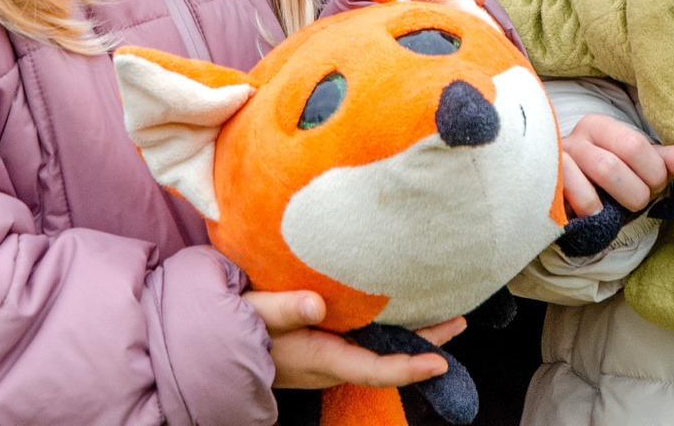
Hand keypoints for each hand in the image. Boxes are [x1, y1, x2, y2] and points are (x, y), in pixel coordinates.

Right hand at [250, 290, 466, 389]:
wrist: (214, 344)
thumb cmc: (236, 325)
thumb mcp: (255, 312)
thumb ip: (284, 307)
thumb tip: (318, 303)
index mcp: (321, 357)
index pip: (373, 369)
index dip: (409, 367)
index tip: (441, 362)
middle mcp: (331, 362)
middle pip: (387, 359)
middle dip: (426, 343)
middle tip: (459, 319)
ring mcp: (329, 356)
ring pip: (379, 349)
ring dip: (411, 333)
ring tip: (444, 313)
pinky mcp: (324, 346)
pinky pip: (365, 342)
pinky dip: (389, 328)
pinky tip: (400, 310)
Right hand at [557, 114, 673, 216]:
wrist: (561, 205)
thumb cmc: (604, 185)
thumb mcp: (638, 169)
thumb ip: (668, 163)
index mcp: (600, 127)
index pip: (638, 145)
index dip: (654, 174)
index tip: (651, 185)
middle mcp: (576, 136)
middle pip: (623, 158)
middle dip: (638, 190)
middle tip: (636, 200)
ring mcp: (558, 158)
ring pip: (604, 170)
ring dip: (620, 201)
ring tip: (616, 209)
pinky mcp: (547, 182)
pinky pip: (579, 194)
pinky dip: (594, 212)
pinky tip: (594, 215)